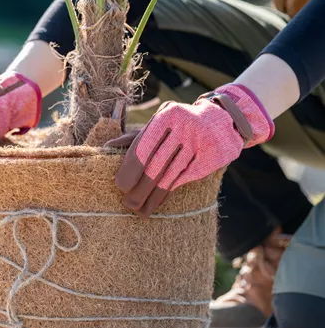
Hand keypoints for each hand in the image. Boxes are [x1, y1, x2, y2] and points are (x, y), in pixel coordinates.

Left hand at [107, 84, 273, 217]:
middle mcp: (183, 127)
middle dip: (140, 187)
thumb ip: (135, 136)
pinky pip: (185, 180)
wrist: (221, 119)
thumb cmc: (180, 123)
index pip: (143, 146)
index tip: (120, 186)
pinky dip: (169, 194)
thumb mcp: (159, 122)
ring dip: (153, 197)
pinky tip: (158, 203)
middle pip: (156, 164)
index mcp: (165, 116)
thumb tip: (107, 147)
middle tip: (128, 203)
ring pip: (170, 175)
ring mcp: (198, 143)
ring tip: (140, 211)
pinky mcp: (210, 158)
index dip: (131, 168)